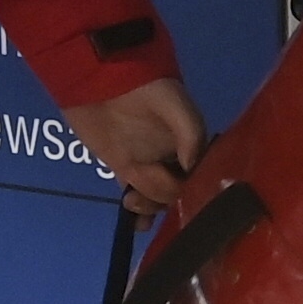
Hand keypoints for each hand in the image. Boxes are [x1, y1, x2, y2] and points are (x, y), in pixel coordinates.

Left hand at [67, 77, 203, 215]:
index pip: (199, 178)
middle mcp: (173, 158)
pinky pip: (135, 195)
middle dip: (164, 196)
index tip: (183, 197)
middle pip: (177, 191)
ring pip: (157, 197)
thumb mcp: (177, 107)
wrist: (103, 77)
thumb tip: (192, 171)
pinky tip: (137, 226)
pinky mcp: (123, 167)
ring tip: (134, 202)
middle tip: (146, 185)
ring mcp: (147, 163)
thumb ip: (192, 137)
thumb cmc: (146, 89)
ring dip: (150, 207)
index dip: (193, 191)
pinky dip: (138, 214)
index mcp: (192, 145)